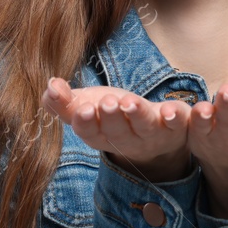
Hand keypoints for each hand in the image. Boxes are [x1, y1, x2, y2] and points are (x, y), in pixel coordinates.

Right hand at [41, 77, 193, 180]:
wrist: (154, 134)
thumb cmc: (113, 117)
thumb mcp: (86, 107)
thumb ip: (63, 102)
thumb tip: (50, 85)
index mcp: (101, 137)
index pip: (90, 134)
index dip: (86, 124)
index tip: (83, 110)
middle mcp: (126, 141)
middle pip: (118, 132)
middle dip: (111, 118)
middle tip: (107, 102)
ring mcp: (153, 136)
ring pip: (144, 128)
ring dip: (138, 115)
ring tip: (130, 102)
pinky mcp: (176, 128)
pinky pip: (177, 124)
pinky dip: (175, 117)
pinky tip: (171, 110)